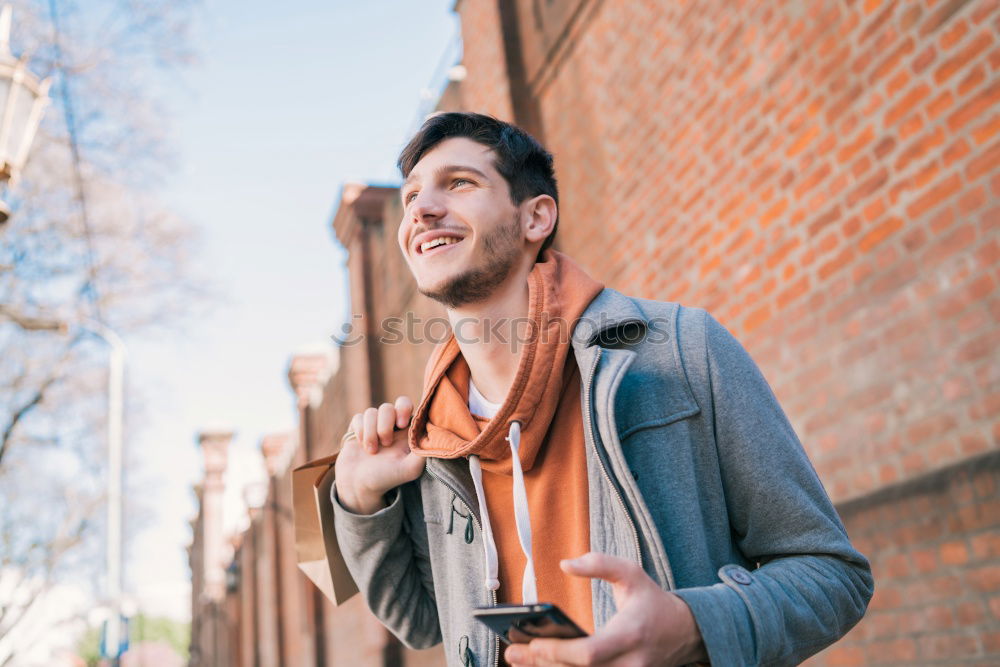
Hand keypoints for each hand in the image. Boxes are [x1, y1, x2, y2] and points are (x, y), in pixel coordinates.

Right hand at [334, 396, 424, 513]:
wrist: (359, 487)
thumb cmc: (388, 478)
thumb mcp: (411, 469)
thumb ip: (424, 451)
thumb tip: (433, 434)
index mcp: (405, 431)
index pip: (406, 405)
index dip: (403, 409)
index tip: (402, 424)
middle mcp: (390, 425)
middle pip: (389, 406)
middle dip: (385, 424)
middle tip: (386, 442)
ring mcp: (373, 425)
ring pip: (372, 412)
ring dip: (371, 432)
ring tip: (372, 451)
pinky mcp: (359, 428)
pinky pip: (359, 417)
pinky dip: (360, 431)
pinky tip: (361, 445)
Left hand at [504, 553, 706, 665]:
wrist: (686, 633)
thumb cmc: (652, 601)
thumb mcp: (631, 573)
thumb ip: (599, 564)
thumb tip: (565, 564)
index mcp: (630, 634)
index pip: (590, 653)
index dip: (559, 651)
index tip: (533, 643)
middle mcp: (630, 664)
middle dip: (543, 664)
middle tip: (512, 653)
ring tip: (519, 661)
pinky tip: (542, 666)